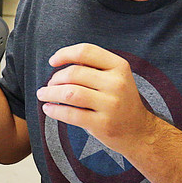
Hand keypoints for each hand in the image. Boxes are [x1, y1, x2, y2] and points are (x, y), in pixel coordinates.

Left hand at [36, 43, 158, 155]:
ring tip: (43, 95)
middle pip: (74, 73)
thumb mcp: (114, 78)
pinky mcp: (103, 124)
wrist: (138, 131)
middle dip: (55, 78)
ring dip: (50, 93)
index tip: (52, 61)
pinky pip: (71, 114)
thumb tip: (60, 61)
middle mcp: (117, 83)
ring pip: (69, 93)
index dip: (64, 54)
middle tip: (49, 85)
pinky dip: (54, 111)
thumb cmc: (119, 101)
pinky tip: (48, 109)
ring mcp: (111, 104)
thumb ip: (93, 67)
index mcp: (119, 66)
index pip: (86, 51)